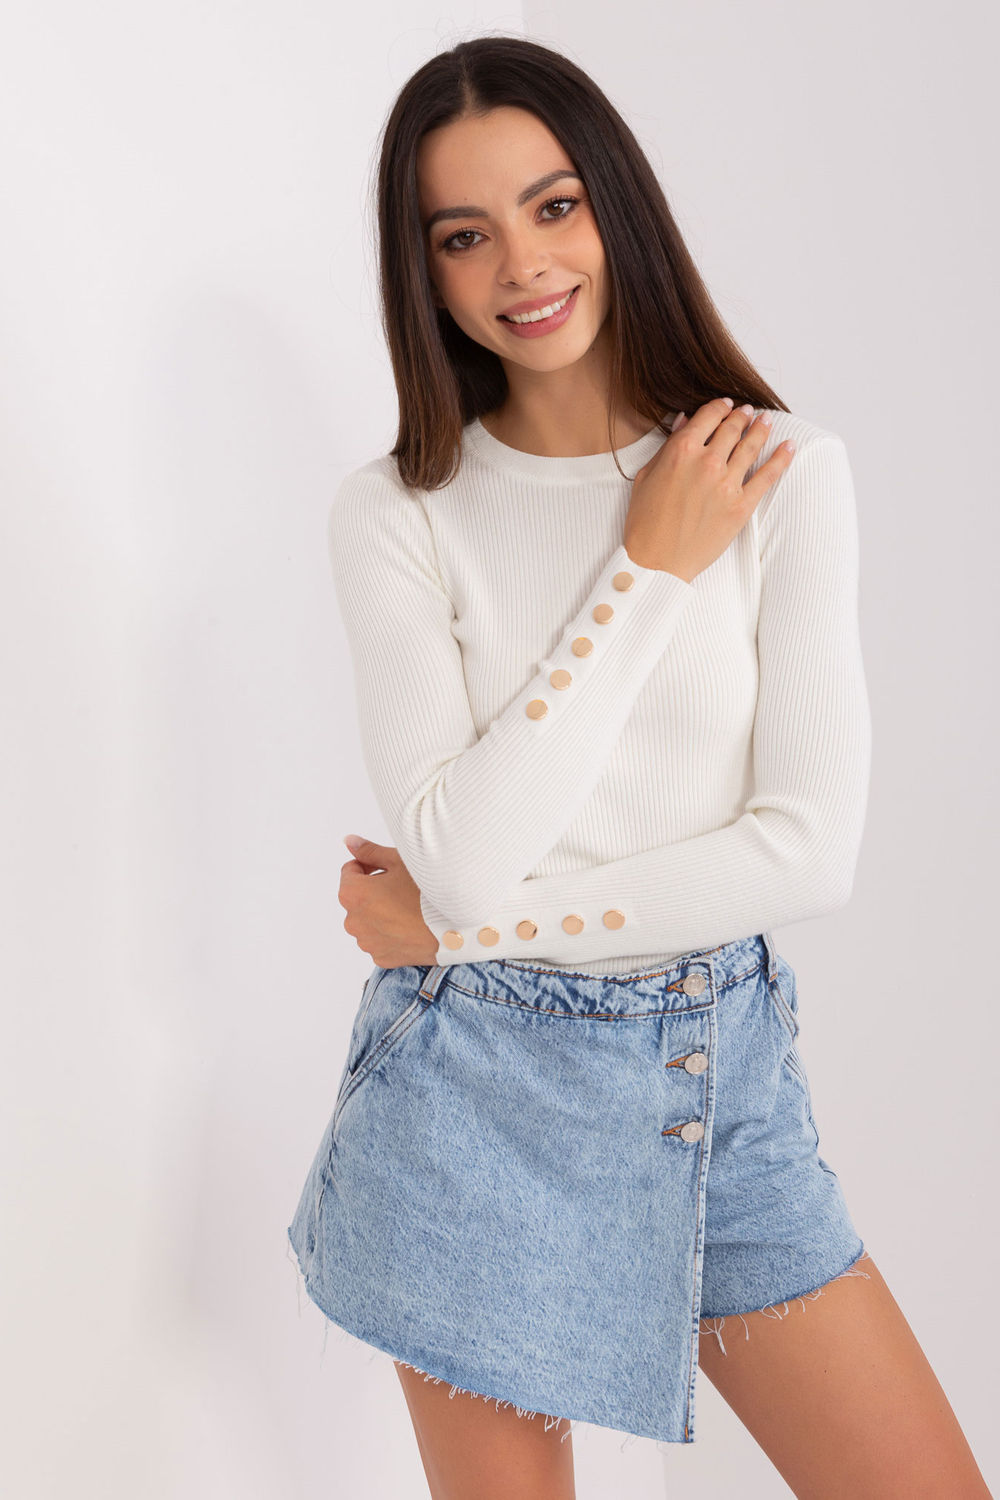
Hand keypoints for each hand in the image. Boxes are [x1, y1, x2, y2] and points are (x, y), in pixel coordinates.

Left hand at [338, 836, 438, 966]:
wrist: (454, 926)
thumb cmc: (427, 891)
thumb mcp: (399, 861)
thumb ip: (369, 851)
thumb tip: (349, 841)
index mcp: (352, 893)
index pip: (350, 871)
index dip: (370, 866)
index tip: (389, 869)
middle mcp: (353, 921)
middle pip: (359, 898)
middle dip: (375, 891)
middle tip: (403, 888)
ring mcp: (367, 942)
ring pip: (369, 920)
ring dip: (381, 912)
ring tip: (409, 907)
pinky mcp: (381, 958)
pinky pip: (381, 940)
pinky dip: (391, 932)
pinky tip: (411, 925)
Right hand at [623, 398, 795, 581]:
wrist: (657, 561)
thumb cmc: (645, 522)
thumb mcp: (646, 476)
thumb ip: (668, 446)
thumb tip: (684, 421)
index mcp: (682, 450)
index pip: (708, 416)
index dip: (719, 407)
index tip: (725, 405)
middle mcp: (707, 462)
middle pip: (732, 428)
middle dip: (742, 416)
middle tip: (748, 412)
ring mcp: (727, 484)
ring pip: (751, 446)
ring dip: (761, 429)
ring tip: (767, 421)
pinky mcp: (742, 506)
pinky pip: (768, 476)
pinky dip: (781, 458)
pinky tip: (789, 447)